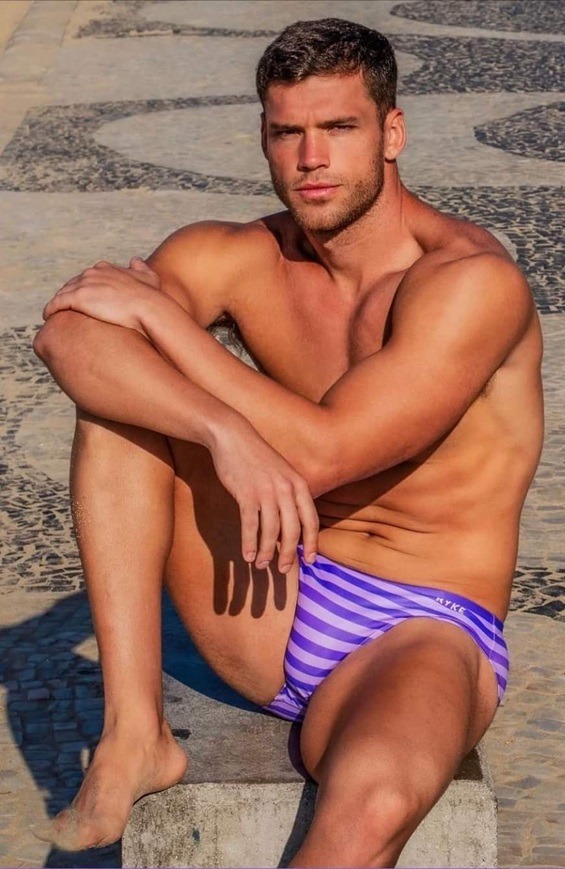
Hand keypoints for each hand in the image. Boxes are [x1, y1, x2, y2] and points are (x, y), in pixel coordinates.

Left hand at [42, 258, 161, 335]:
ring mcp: (84, 284)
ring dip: (57, 302)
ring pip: (62, 293)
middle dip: (67, 294)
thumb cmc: (150, 296)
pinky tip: (47, 316)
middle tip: (63, 307)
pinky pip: (57, 303)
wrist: (147, 307)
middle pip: (72, 284)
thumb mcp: (148, 276)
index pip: (86, 277)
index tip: (80, 297)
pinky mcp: (78, 298)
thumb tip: (135, 259)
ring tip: (52, 313)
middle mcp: (92, 273)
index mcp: (105, 268)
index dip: (82, 287)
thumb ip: (140, 267)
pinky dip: (50, 309)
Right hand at [210, 418, 318, 572]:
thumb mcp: (281, 473)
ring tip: (262, 564)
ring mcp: (266, 491)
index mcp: (299, 484)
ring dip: (267, 552)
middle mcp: (286, 489)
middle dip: (289, 554)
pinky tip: (248, 556)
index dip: (312, 543)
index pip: (311, 520)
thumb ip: (288, 496)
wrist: (233, 436)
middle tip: (283, 569)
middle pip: (293, 530)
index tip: (310, 560)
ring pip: (271, 531)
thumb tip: (289, 526)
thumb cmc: (257, 458)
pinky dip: (250, 543)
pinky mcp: (246, 494)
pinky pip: (250, 525)